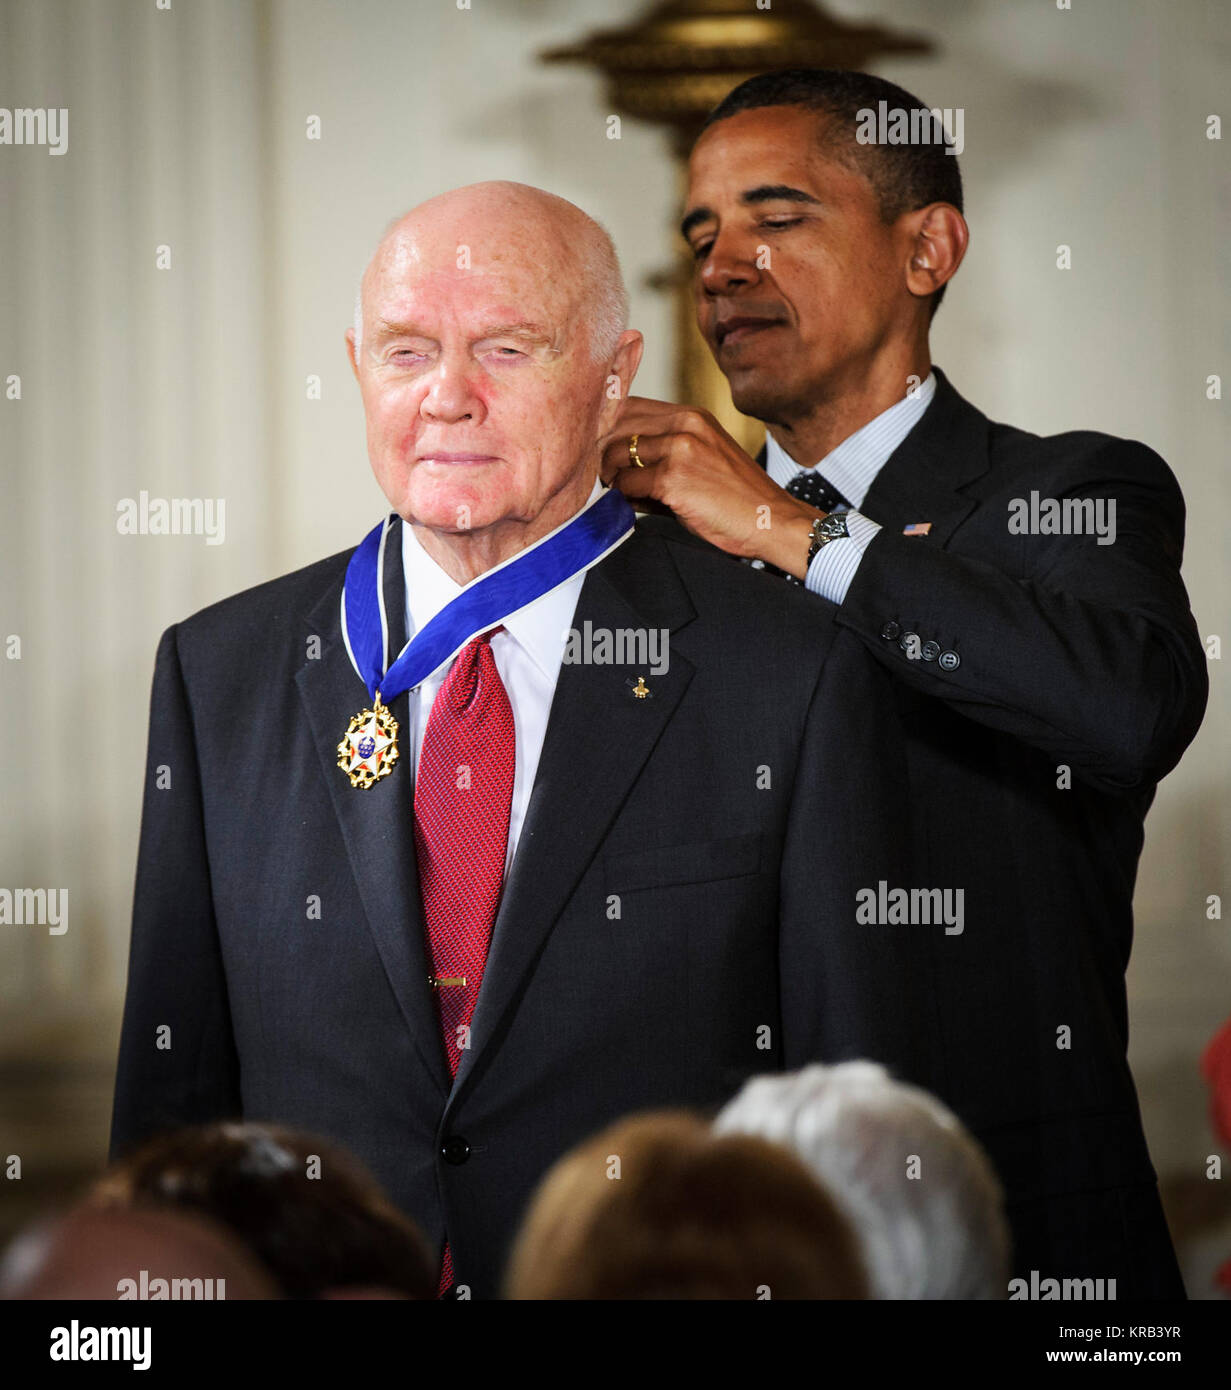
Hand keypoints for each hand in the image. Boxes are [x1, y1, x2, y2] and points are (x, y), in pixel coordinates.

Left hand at [599, 397, 821, 579]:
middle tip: (598, 474)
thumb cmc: (738, 499)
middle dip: (599, 450)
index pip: (631, 405)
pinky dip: (623, 497)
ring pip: (616, 453)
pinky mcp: (674, 478)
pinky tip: (632, 505)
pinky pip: (627, 484)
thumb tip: (617, 468)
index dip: (607, 426)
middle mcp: (686, 424)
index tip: (595, 447)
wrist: (772, 520)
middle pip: (617, 423)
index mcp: (693, 416)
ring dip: (609, 476)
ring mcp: (680, 449)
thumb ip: (663, 454)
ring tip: (615, 492)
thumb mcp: (704, 460)